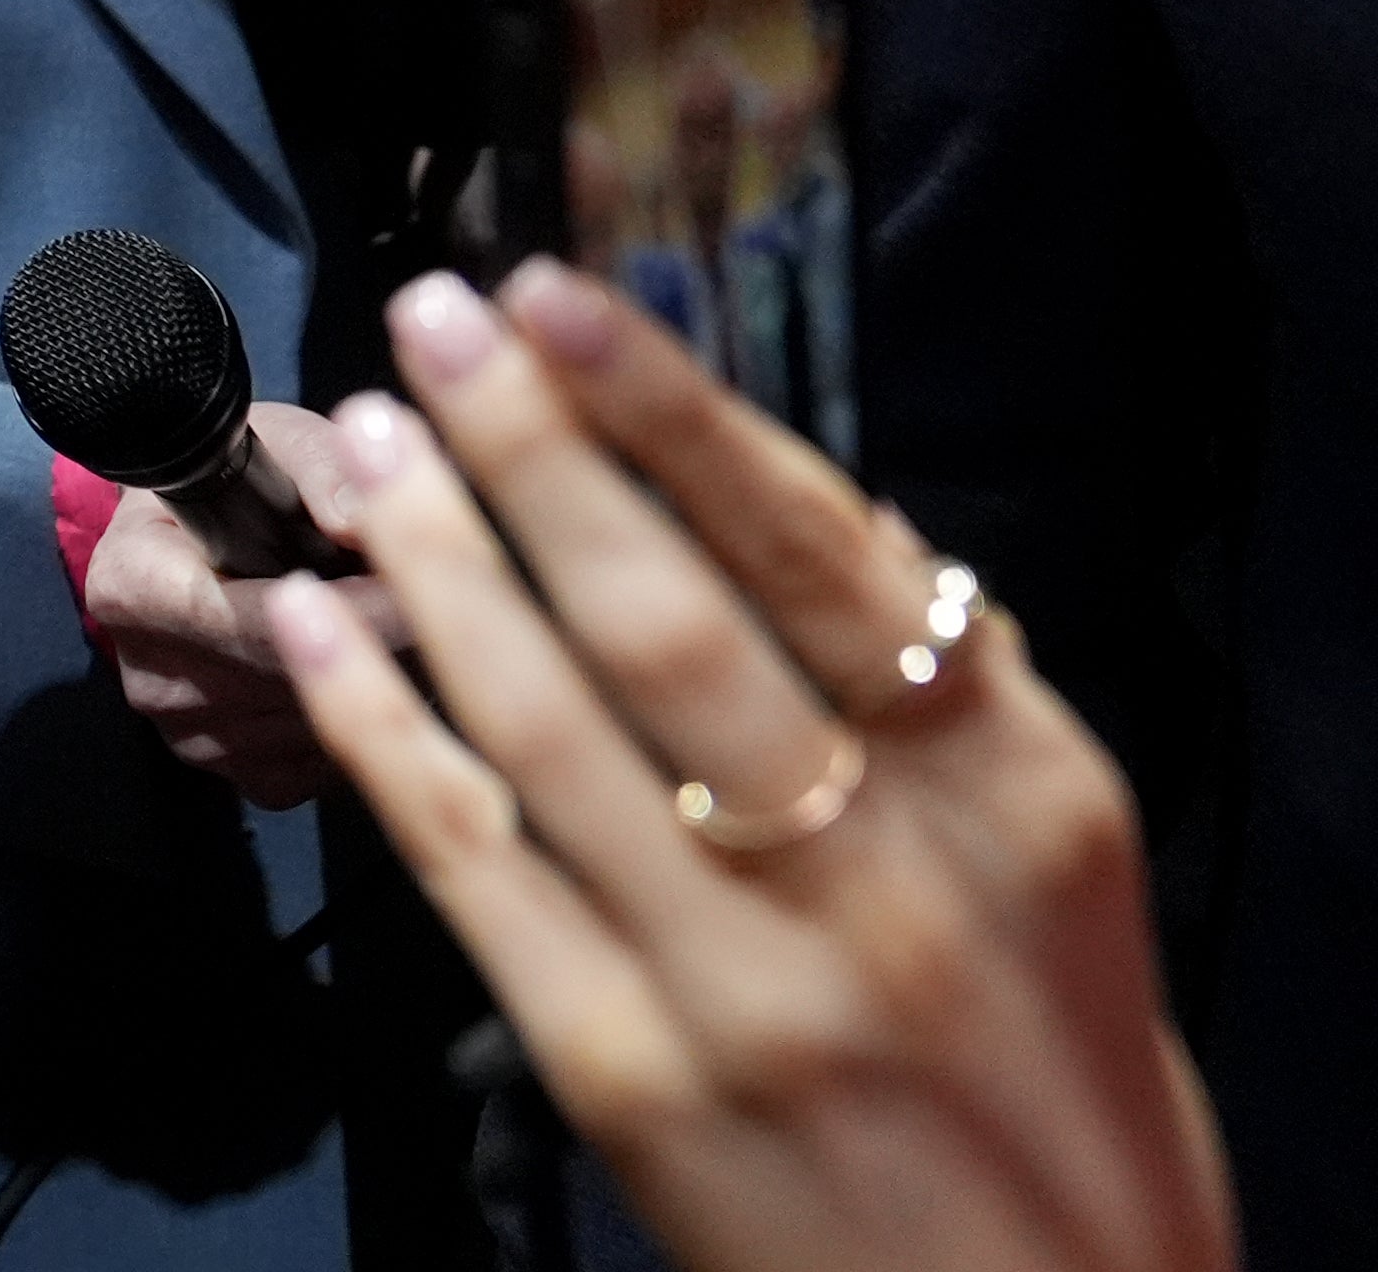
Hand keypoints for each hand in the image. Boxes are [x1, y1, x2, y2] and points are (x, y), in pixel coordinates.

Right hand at [84, 403, 405, 805]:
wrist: (195, 541)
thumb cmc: (240, 483)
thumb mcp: (275, 445)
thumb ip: (323, 473)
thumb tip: (367, 524)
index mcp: (132, 585)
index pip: (251, 619)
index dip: (351, 611)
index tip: (424, 592)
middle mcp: (151, 674)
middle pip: (296, 680)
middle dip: (385, 643)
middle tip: (453, 600)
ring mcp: (194, 736)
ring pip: (326, 727)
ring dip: (385, 683)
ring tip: (409, 621)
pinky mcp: (245, 778)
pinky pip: (334, 763)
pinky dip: (370, 721)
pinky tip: (375, 668)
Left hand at [264, 266, 1231, 1271]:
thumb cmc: (1060, 1082)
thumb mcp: (1063, 872)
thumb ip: (951, 695)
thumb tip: (809, 502)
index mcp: (1015, 799)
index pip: (821, 555)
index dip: (674, 412)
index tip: (561, 294)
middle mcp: (880, 876)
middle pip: (663, 615)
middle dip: (528, 448)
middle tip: (427, 318)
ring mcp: (738, 978)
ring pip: (543, 720)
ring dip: (434, 558)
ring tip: (360, 438)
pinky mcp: (623, 1071)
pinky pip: (473, 863)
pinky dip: (380, 729)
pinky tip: (313, 626)